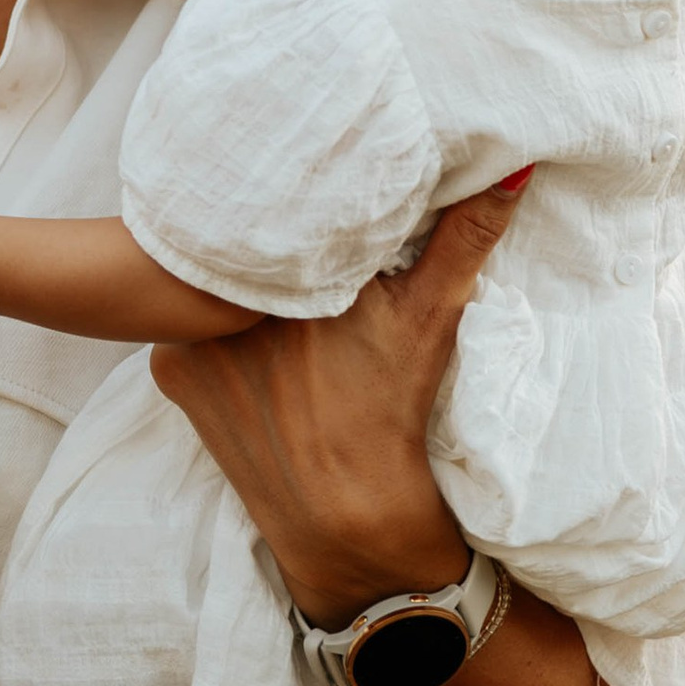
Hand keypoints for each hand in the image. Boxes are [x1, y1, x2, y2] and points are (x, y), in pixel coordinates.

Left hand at [152, 175, 531, 627]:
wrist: (347, 518)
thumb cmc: (395, 414)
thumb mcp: (434, 317)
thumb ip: (465, 235)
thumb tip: (513, 167)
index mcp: (293, 271)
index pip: (287, 214)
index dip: (305, 203)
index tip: (325, 199)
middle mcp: (230, 299)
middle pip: (245, 247)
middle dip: (268, 243)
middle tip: (298, 240)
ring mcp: (193, 336)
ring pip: (211, 285)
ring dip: (235, 284)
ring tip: (275, 297)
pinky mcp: (171, 373)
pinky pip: (188, 330)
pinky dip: (213, 331)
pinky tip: (246, 343)